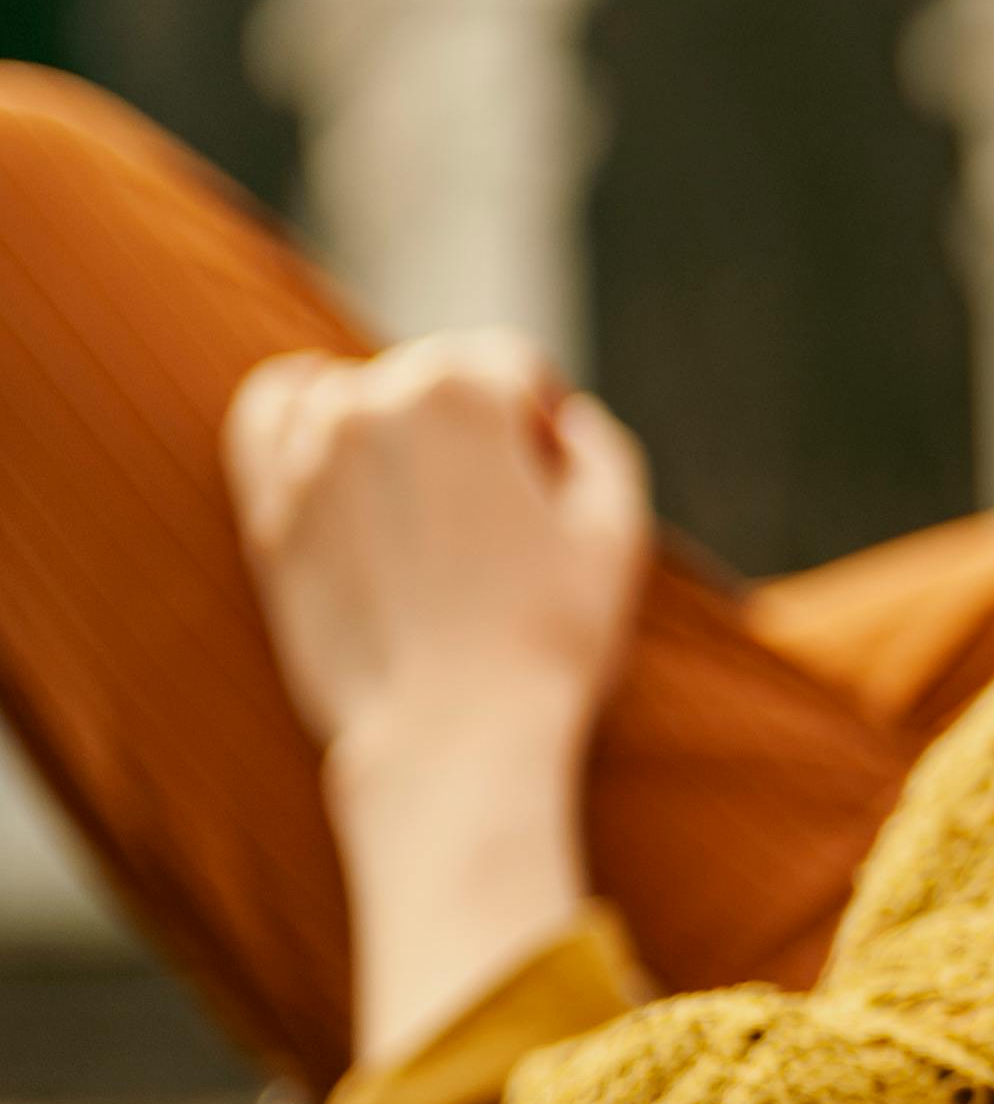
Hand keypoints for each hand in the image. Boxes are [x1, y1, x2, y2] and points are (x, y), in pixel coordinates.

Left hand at [225, 332, 648, 771]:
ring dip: (399, 426)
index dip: (547, 422)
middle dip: (478, 428)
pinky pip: (268, 416)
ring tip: (431, 502)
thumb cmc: (546, 638)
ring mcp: (307, 456)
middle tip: (503, 519)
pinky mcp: (270, 511)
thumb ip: (600, 447)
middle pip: (437, 376)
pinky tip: (329, 430)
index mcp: (462, 390)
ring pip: (359, 394)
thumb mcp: (615, 531)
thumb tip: (563, 422)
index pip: (512, 366)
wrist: (452, 737)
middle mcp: (371, 402)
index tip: (557, 486)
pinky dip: (300, 407)